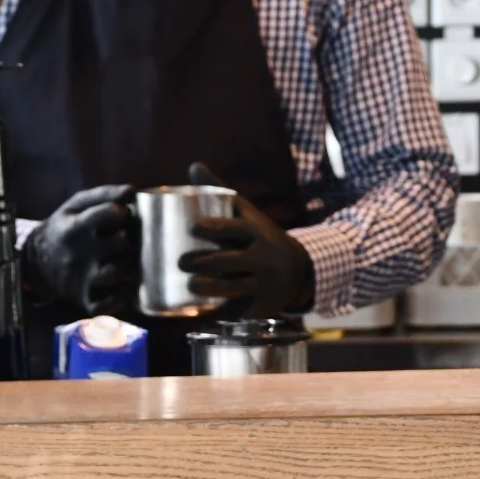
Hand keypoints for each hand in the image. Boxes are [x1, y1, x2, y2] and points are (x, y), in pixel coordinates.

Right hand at [21, 184, 138, 313]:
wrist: (37, 261)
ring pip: (114, 274)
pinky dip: (117, 300)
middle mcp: (78, 253)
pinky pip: (104, 305)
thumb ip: (104, 195)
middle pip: (119, 243)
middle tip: (129, 237)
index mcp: (75, 226)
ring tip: (128, 260)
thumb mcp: (76, 205)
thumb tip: (132, 191)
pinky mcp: (84, 298)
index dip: (121, 211)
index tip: (123, 213)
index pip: (106, 213)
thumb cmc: (67, 227)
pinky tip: (124, 288)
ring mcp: (81, 277)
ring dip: (128, 267)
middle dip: (130, 237)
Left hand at [176, 162, 315, 316]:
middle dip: (204, 262)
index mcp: (258, 233)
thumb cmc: (260, 237)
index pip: (236, 228)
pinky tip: (202, 314)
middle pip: (230, 260)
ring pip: (233, 287)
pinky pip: (239, 310)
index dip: (215, 227)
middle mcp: (263, 258)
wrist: (298, 269)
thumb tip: (193, 165)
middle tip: (181, 262)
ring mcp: (264, 284)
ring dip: (210, 288)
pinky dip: (222, 312)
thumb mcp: (247, 214)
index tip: (194, 227)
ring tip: (190, 285)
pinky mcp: (262, 307)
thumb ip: (220, 192)